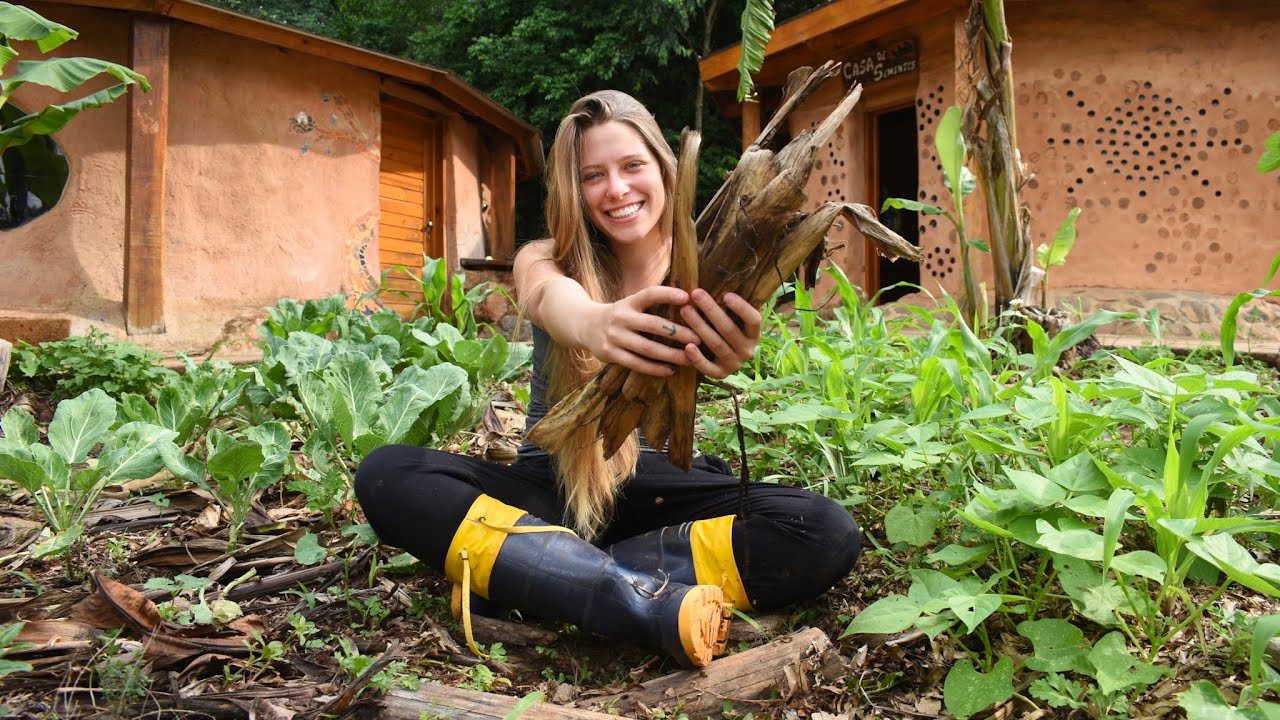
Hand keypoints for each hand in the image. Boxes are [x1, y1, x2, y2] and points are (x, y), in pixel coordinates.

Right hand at [583, 286, 702, 375]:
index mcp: (628, 302)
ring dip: (671, 355)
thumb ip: (650, 306)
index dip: (667, 294)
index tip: (687, 297)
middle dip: (678, 332)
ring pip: (647, 348)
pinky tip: (670, 370)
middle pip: (653, 325)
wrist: (583, 325)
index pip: (649, 294)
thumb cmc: (617, 315)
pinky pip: (636, 363)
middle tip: (699, 338)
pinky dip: (655, 368)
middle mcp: (620, 317)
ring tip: (689, 359)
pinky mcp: (609, 354)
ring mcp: (614, 337)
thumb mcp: (629, 304)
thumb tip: (687, 303)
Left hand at [679, 290, 761, 378]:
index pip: (753, 320)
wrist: (723, 360)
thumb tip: (720, 276)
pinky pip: (708, 367)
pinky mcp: (720, 374)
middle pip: (729, 330)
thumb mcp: (734, 319)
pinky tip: (687, 346)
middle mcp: (747, 350)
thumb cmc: (726, 329)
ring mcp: (734, 364)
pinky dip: (697, 358)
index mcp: (754, 334)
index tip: (727, 294)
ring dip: (699, 327)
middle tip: (696, 293)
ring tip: (685, 310)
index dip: (741, 308)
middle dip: (711, 310)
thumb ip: (730, 305)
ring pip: (716, 344)